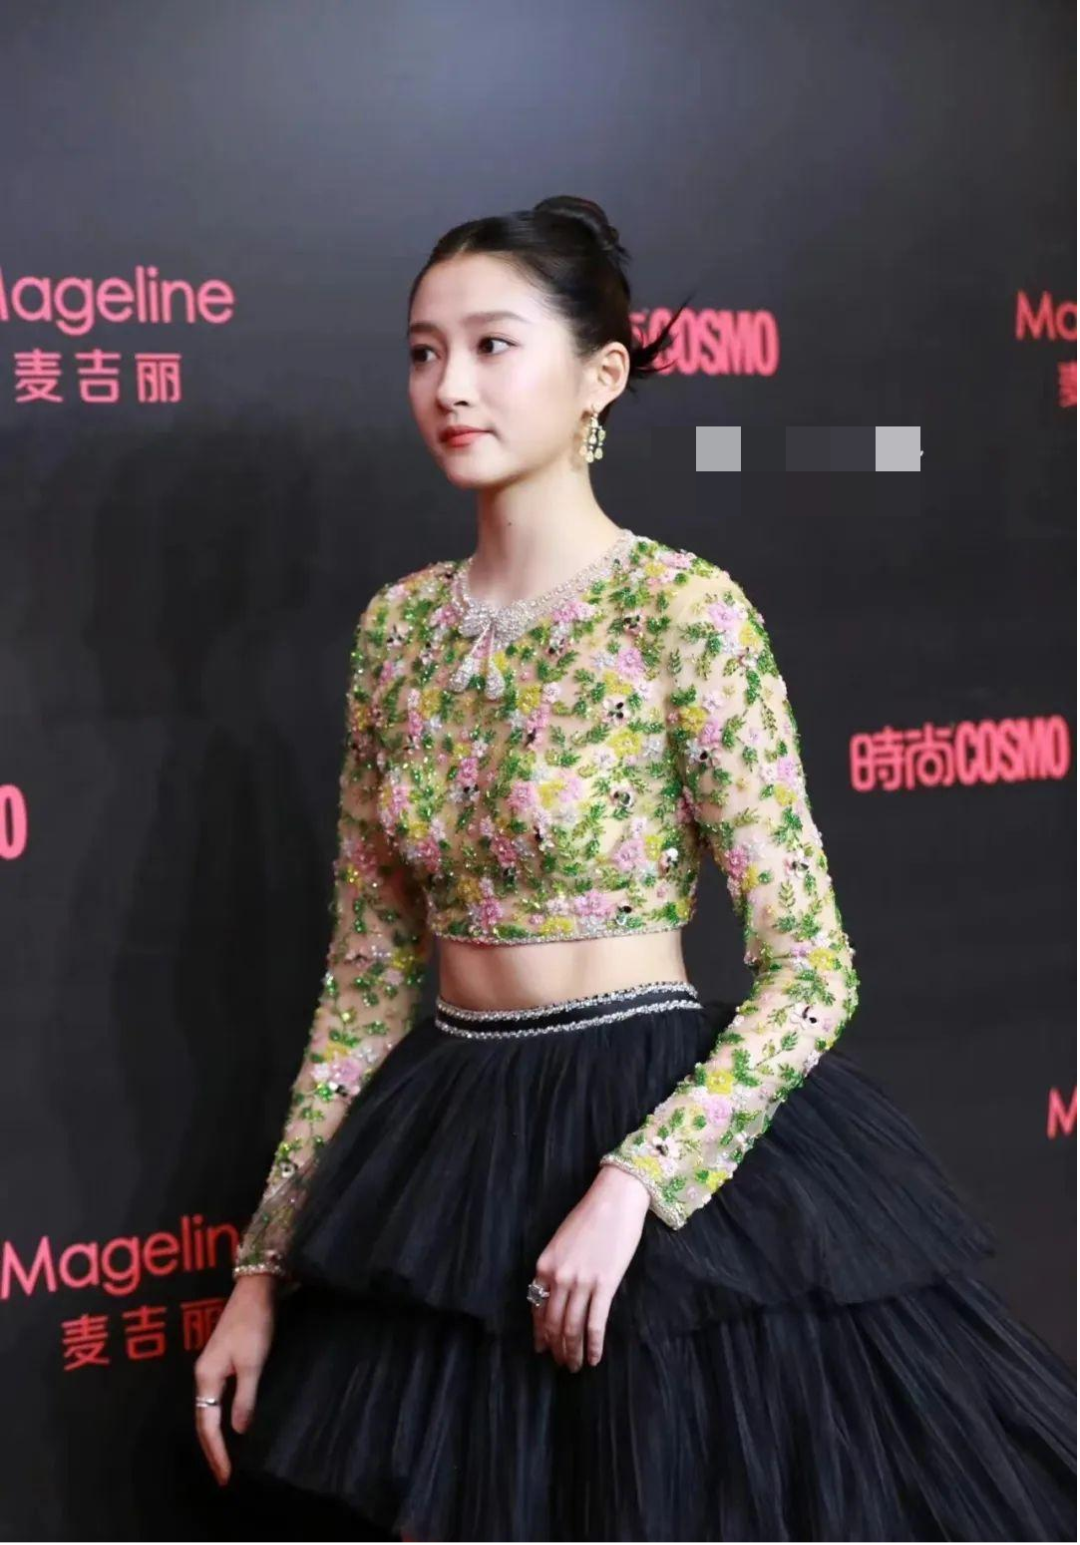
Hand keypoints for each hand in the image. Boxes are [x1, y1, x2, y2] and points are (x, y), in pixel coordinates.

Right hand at [193, 1274, 277, 1485]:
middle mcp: (204, 1375)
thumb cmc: (254, 1324)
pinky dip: (222, 1418)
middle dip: (213, 1449)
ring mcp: (212, 1367)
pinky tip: (232, 1426)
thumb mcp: (253, 1362)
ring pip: (210, 1410)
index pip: (208, 1425)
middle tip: (224, 1476)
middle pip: (204, 1420)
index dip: (217, 1452)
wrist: (255, 1289)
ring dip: (216, 1436)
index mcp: (206, 1378)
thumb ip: (245, 1398)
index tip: (225, 1476)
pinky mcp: (223, 1361)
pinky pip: (219, 1399)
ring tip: (227, 1458)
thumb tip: (239, 1431)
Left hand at [530, 1165, 650, 1371]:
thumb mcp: (561, 1242)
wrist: (614, 1200)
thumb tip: (556, 1296)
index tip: (543, 1348)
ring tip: (576, 1366)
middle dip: (556, 1347)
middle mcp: (558, 1276)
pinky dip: (594, 1345)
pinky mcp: (604, 1284)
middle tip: (561, 1364)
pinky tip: (595, 1358)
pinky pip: (595, 1323)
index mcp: (544, 1265)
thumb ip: (555, 1269)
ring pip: (572, 1327)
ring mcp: (581, 1282)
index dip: (540, 1333)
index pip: (537, 1308)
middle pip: (553, 1322)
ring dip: (573, 1351)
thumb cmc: (590, 1217)